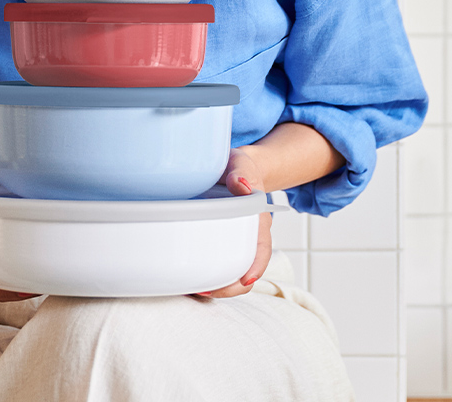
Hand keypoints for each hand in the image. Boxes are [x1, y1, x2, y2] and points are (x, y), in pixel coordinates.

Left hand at [191, 146, 272, 298]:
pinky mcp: (219, 242)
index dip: (256, 267)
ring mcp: (234, 241)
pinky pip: (217, 262)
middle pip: (245, 269)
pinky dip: (206, 273)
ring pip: (231, 271)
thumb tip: (242, 185)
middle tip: (203, 290)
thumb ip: (241, 172)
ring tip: (191, 287)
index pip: (262, 248)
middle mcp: (248, 235)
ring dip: (216, 285)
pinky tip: (189, 276)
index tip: (245, 281)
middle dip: (229, 286)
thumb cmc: (236, 166)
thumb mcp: (240, 163)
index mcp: (257, 219)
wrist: (230, 167)